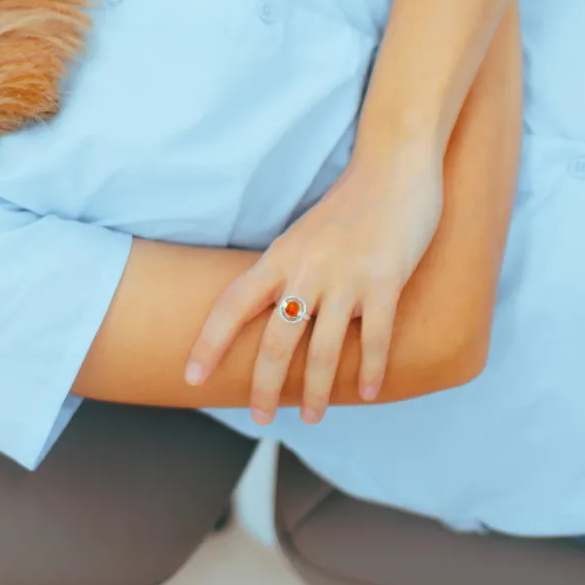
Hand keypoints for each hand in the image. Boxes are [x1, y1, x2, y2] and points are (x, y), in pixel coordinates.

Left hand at [183, 148, 444, 423]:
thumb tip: (272, 311)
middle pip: (276, 340)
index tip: (191, 376)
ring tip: (312, 418)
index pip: (232, 305)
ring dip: (317, 390)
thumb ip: (287, 271)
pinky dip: (369, 369)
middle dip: (264, 385)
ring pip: (323, 348)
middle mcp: (306, 269)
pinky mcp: (385, 280)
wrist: (392, 165)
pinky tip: (367, 392)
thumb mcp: (302, 236)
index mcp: (280, 257)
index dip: (209, 343)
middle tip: (259, 418)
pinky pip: (374, 337)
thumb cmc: (349, 205)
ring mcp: (345, 277)